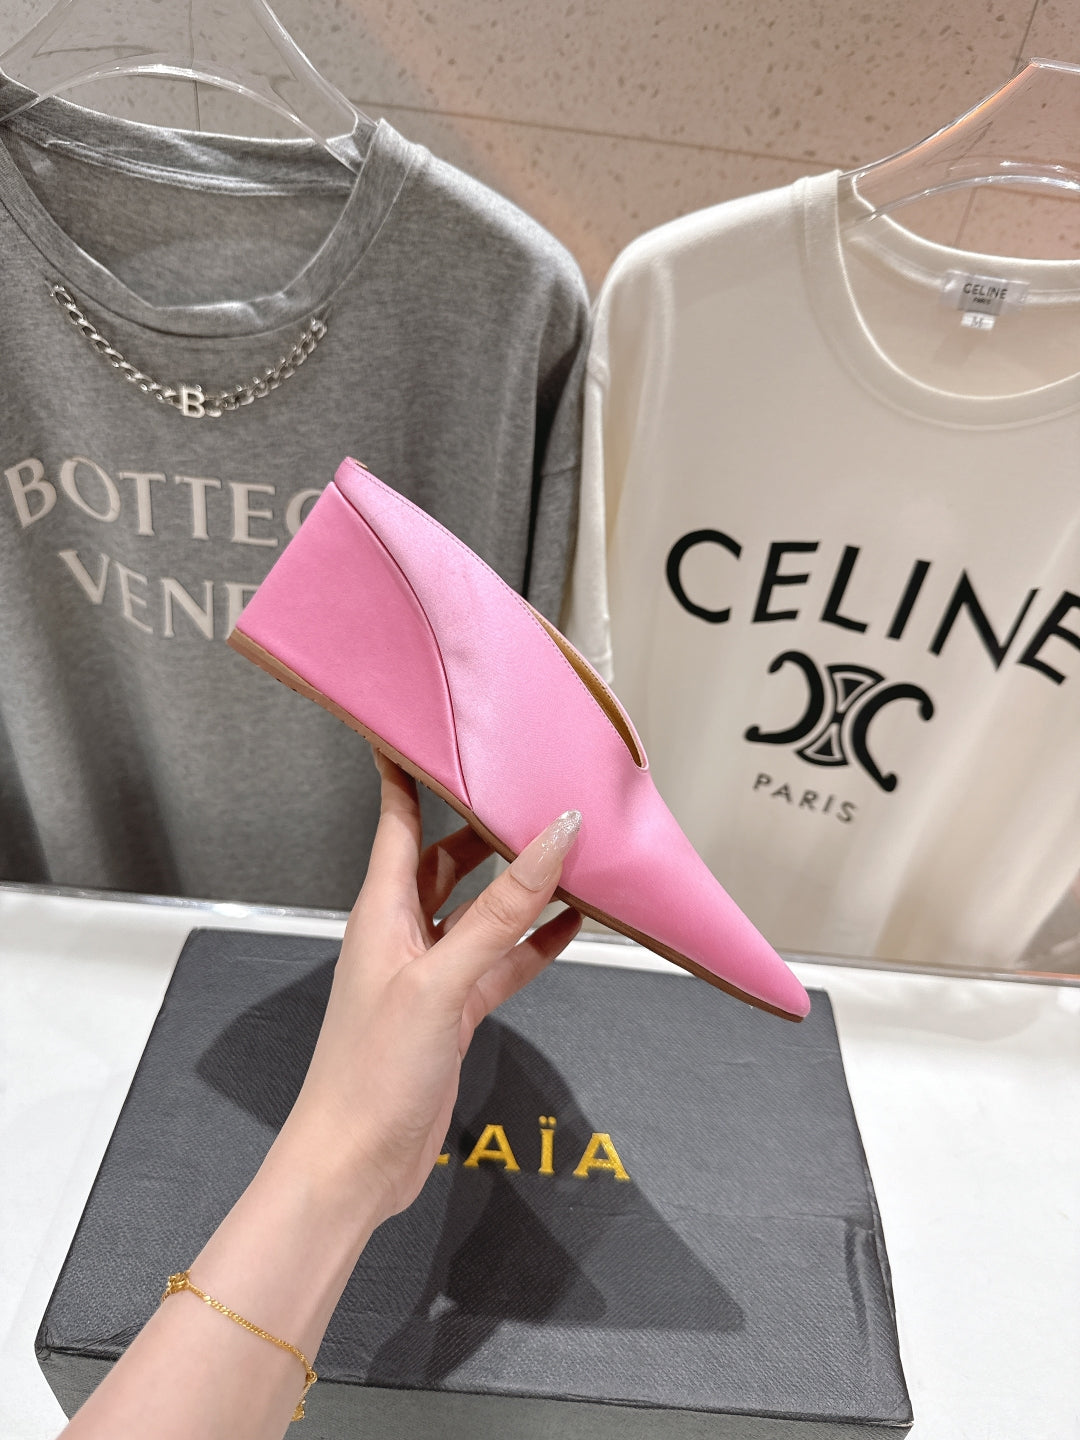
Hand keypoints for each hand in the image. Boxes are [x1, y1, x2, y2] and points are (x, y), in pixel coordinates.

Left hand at [285, 748, 582, 1223]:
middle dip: (486, 825)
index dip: (406, 771)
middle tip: (532, 789)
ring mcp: (431, 972)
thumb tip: (555, 836)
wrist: (355, 1165)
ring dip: (521, 885)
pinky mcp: (455, 1011)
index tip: (421, 725)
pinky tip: (573, 924)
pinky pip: (501, 961)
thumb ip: (502, 911)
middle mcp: (403, 932)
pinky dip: (533, 942)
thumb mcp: (443, 981)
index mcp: (382, 910)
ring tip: (570, 851)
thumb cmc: (373, 1070)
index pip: (396, 820)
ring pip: (482, 910)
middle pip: (447, 858)